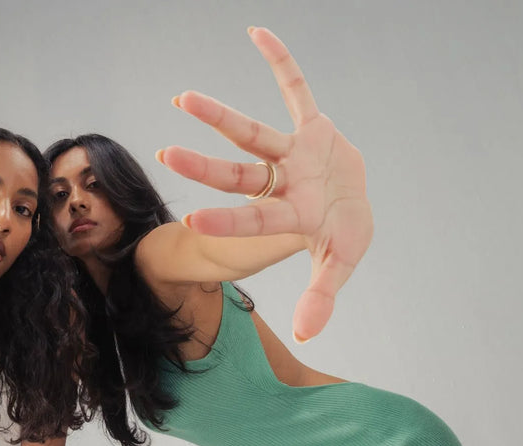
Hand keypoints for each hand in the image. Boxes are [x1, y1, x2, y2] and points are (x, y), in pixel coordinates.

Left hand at [158, 27, 372, 343]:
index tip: (192, 221)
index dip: (227, 220)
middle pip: (238, 174)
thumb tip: (303, 335)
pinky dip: (281, 62)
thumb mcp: (342, 263)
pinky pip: (296, 88)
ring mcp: (294, 155)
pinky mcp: (312, 127)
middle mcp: (282, 184)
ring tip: (181, 99)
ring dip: (219, 116)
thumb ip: (321, 295)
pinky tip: (256, 33)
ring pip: (252, 133)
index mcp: (290, 217)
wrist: (357, 203)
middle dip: (205, 167)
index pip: (254, 219)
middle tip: (165, 154)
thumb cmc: (346, 235)